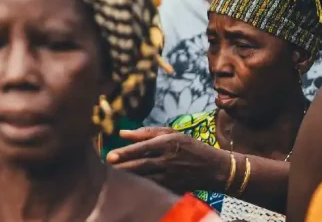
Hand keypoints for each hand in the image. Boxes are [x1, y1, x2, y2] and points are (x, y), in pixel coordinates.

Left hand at [106, 127, 225, 193]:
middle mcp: (168, 160)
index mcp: (167, 143)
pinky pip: (154, 188)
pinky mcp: (173, 187)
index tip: (110, 157)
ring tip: (114, 177)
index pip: (142, 148)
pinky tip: (129, 186)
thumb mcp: (171, 134)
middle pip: (141, 166)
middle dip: (122, 168)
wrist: (214, 168)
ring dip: (129, 179)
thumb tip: (122, 133)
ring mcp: (171, 176)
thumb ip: (146, 133)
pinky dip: (141, 187)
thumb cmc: (189, 146)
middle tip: (107, 169)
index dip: (125, 153)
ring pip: (146, 179)